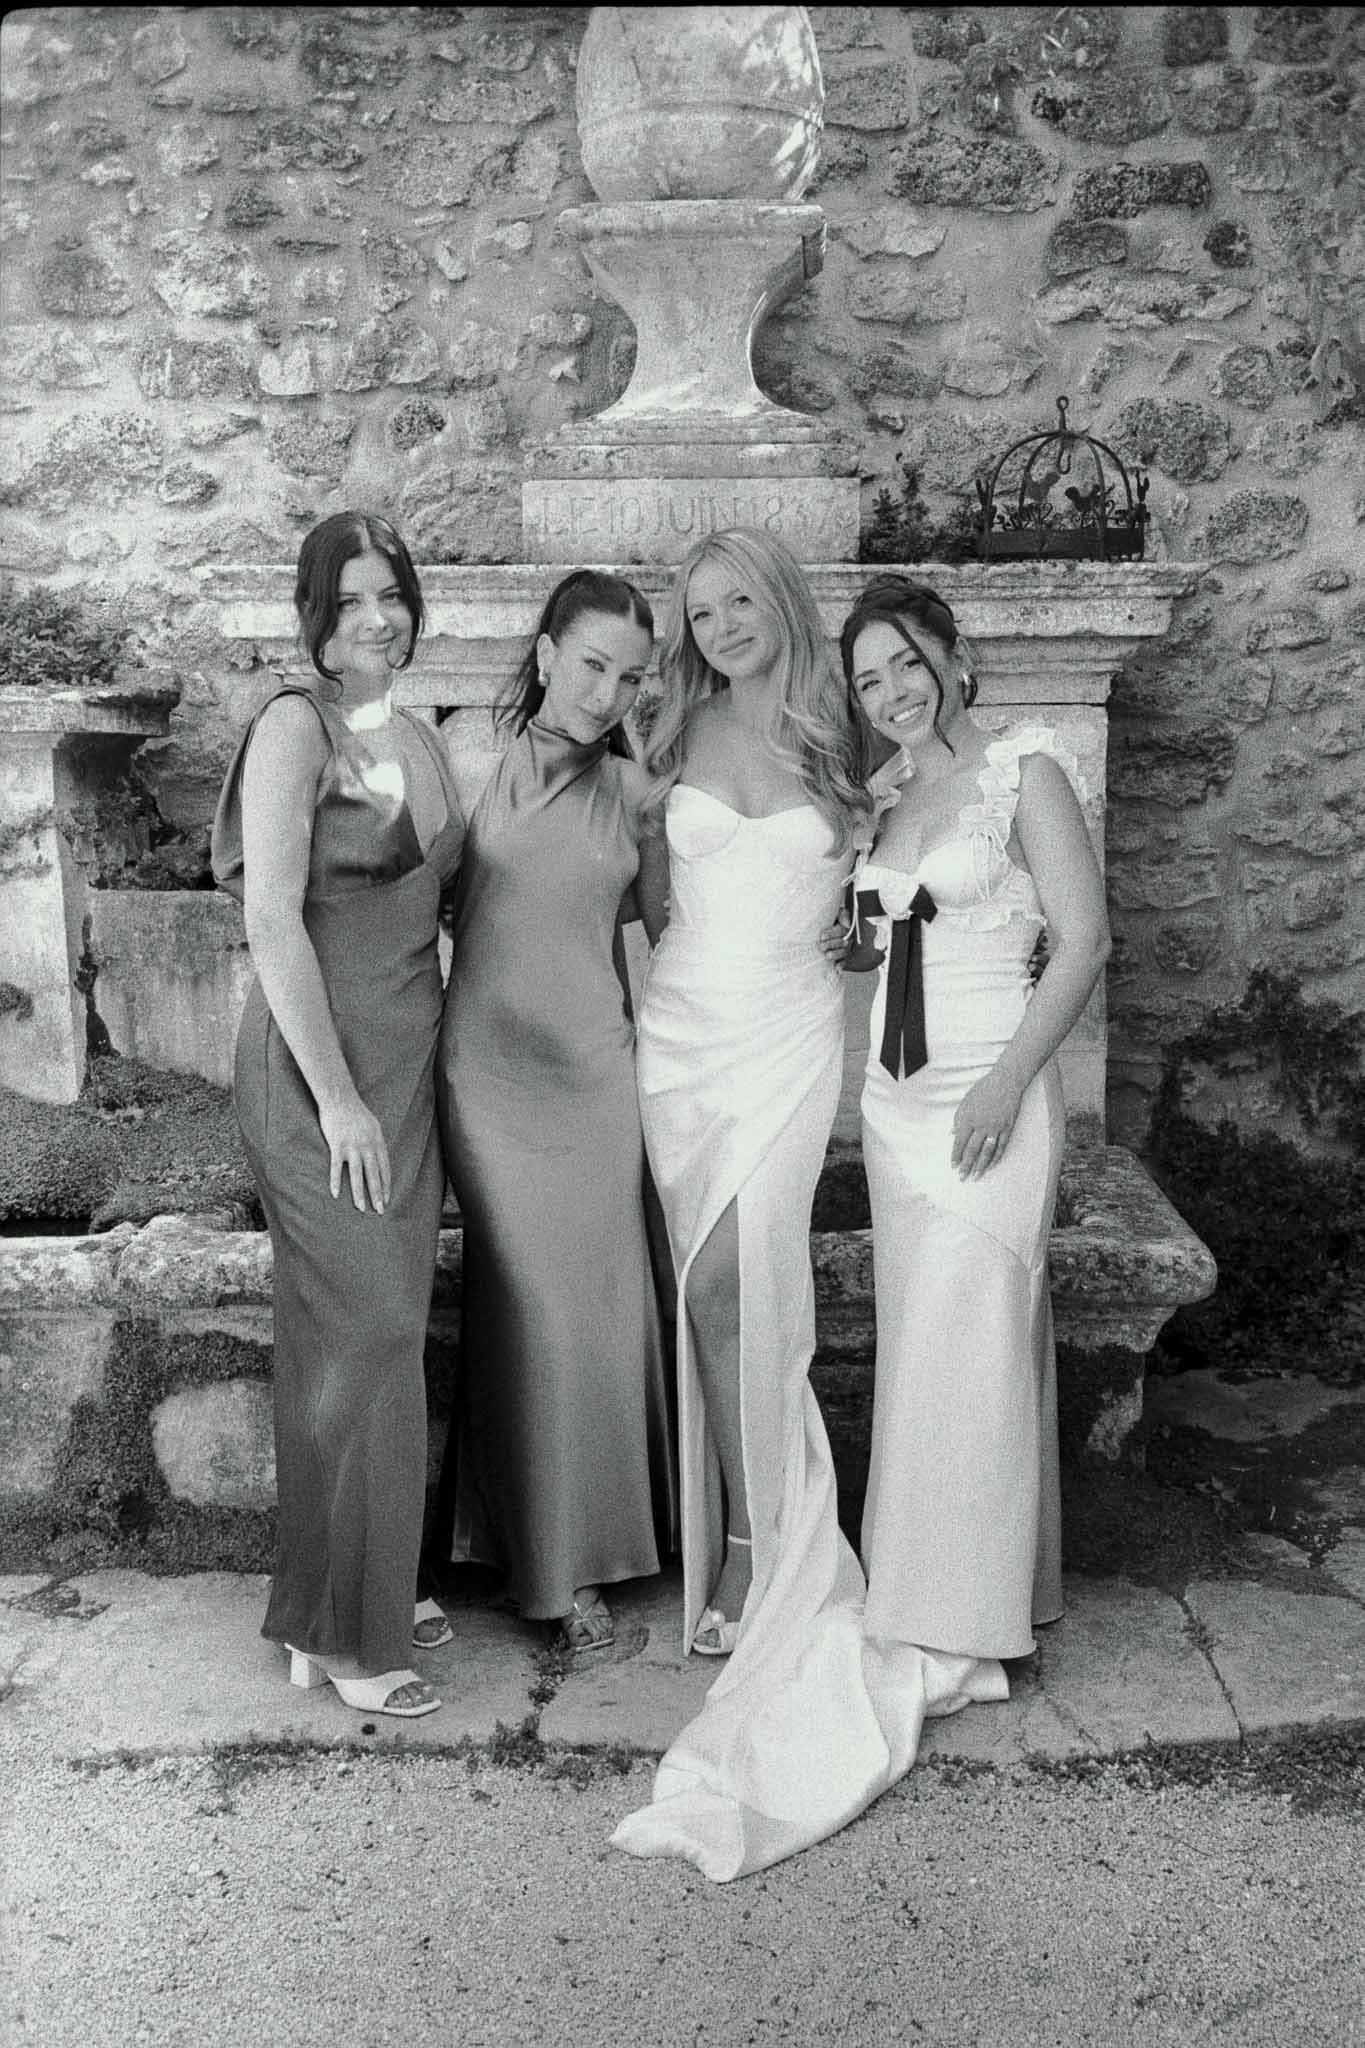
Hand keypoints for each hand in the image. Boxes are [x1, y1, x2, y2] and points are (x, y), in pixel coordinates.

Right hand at [319, 1094, 390, 1213]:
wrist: (339, 1097)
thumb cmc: (356, 1111)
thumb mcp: (373, 1125)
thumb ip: (376, 1141)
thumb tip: (379, 1154)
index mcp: (378, 1142)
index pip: (385, 1168)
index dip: (387, 1185)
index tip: (388, 1199)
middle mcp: (367, 1146)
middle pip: (374, 1175)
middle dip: (378, 1194)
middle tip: (380, 1210)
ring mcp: (352, 1146)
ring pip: (357, 1175)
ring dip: (359, 1193)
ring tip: (361, 1208)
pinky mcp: (337, 1146)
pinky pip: (336, 1168)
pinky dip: (336, 1182)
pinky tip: (335, 1194)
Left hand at [818, 915, 850, 962]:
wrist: (832, 930)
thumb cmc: (832, 921)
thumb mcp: (836, 914)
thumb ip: (841, 914)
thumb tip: (845, 920)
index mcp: (846, 928)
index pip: (842, 930)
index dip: (832, 933)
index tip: (822, 936)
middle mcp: (849, 938)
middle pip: (843, 942)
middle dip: (832, 944)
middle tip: (821, 946)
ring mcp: (848, 948)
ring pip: (845, 952)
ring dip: (836, 954)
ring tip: (827, 955)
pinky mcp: (845, 957)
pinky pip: (845, 961)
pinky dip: (841, 965)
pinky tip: (836, 968)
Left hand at [951, 1069, 1023, 1179]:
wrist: (1006, 1081)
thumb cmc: (983, 1090)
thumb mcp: (965, 1102)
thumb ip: (958, 1119)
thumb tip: (951, 1135)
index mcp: (968, 1118)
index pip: (960, 1142)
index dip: (956, 1155)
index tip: (953, 1166)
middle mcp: (981, 1125)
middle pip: (972, 1150)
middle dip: (966, 1165)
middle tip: (962, 1177)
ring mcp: (995, 1127)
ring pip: (987, 1151)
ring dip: (981, 1166)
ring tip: (976, 1176)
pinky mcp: (1007, 1128)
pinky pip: (1001, 1147)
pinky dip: (995, 1157)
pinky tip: (991, 1165)